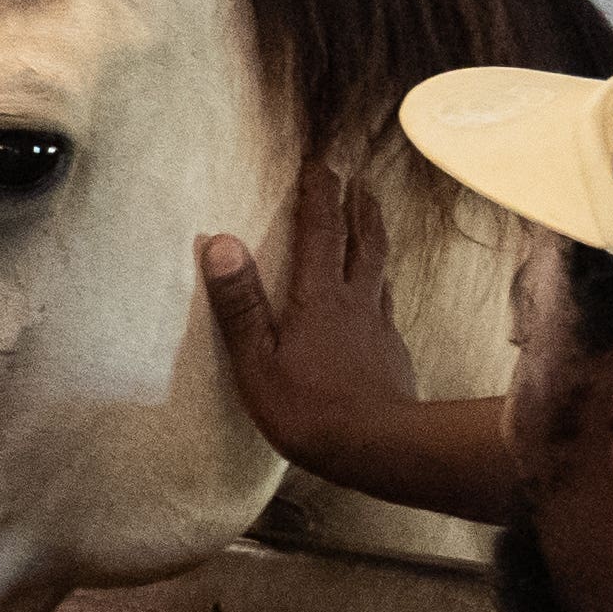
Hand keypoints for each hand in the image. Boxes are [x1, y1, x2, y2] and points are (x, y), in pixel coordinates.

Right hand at [199, 169, 420, 478]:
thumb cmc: (309, 412)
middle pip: (362, 242)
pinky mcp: (392, 353)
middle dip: (358, 206)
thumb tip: (220, 242)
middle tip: (359, 180)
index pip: (319, 232)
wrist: (378, 448)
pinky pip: (388, 306)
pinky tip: (380, 296)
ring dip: (375, 238)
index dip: (318, 194)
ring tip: (373, 220)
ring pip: (380, 269)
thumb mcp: (257, 362)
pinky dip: (382, 286)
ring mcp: (378, 327)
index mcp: (318, 299)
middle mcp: (355, 302)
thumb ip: (240, 303)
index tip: (319, 163)